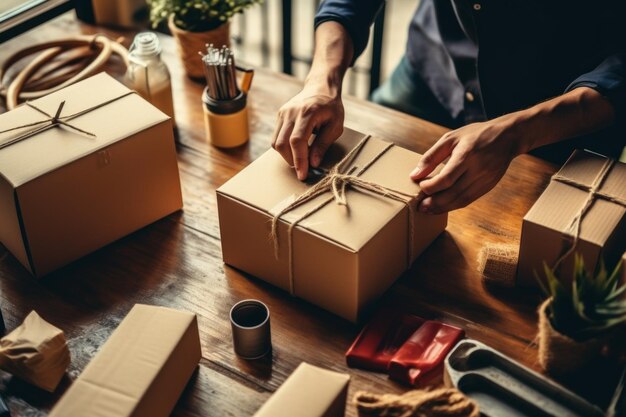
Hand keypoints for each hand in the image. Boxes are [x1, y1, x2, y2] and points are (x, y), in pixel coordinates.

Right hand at [272, 82, 344, 179]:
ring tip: (301, 158)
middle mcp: (291, 112)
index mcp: (307, 113)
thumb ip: (323, 144)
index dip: (299, 160)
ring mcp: (283, 113)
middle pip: (282, 143)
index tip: (303, 174)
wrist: (320, 87)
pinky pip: (276, 137)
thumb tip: (313, 163)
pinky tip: (296, 148)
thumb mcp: (335, 126)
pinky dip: (284, 148)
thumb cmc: (331, 107)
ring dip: (287, 156)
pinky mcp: (279, 116)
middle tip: (303, 169)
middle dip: (291, 161)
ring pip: (276, 142)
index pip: (297, 141)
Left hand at [410, 114, 526, 213]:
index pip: (447, 178)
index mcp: (467, 155)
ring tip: (428, 210)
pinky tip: (442, 206)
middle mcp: (477, 170)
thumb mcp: (450, 138)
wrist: (508, 137)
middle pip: (453, 193)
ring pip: (461, 200)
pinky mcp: (488, 186)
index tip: (421, 186)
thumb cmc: (475, 135)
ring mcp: (485, 180)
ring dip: (443, 208)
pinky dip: (454, 205)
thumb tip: (414, 175)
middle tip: (420, 207)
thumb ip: (431, 157)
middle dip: (434, 203)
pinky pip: (469, 200)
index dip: (431, 187)